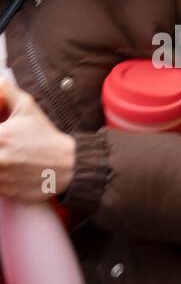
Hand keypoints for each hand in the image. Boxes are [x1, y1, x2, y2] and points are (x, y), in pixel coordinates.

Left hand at [0, 75, 76, 201]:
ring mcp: (2, 177)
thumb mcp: (28, 108)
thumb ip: (7, 92)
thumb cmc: (46, 137)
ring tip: (8, 158)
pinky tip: (10, 170)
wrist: (70, 166)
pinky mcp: (6, 191)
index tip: (0, 137)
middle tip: (4, 146)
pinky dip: (1, 178)